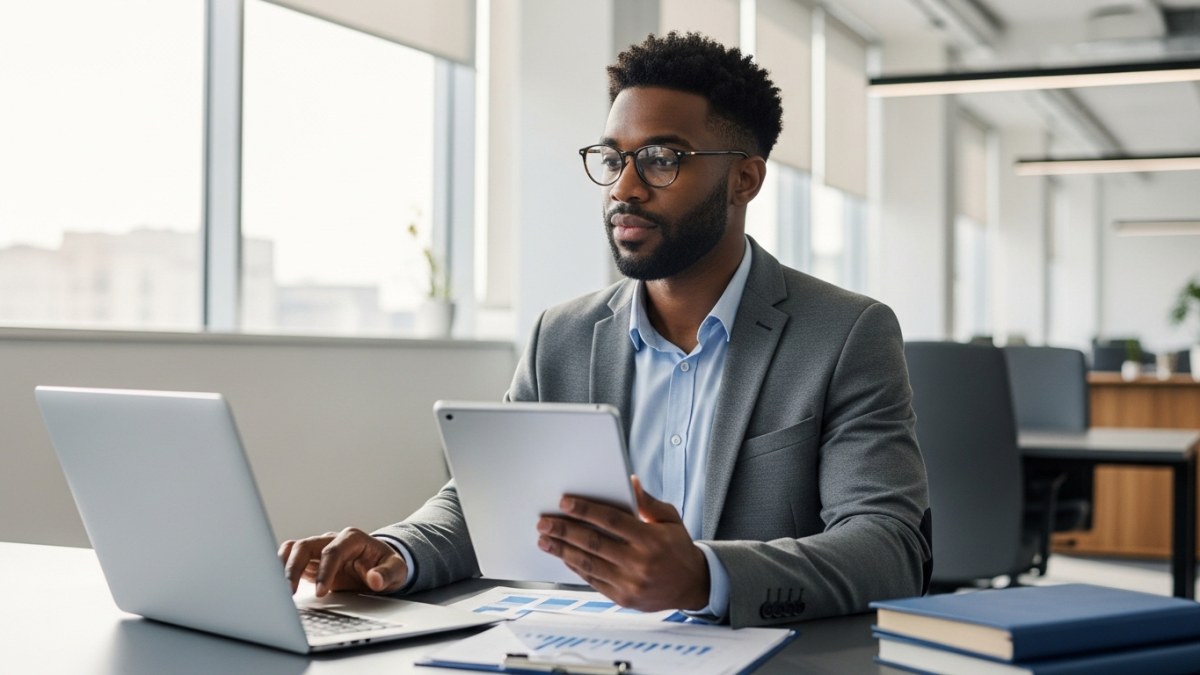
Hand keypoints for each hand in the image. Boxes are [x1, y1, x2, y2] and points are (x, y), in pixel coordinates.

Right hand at [278, 527, 407, 597]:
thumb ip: (387, 574)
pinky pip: (290, 559)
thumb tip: (375, 579)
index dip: (325, 571)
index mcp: (352, 538)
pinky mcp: (311, 560)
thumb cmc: (388, 565)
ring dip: (282, 567)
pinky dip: (281, 569)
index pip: (332, 551)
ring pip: (293, 550)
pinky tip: (277, 585)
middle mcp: (332, 539)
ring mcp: (319, 549)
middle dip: (294, 567)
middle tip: (288, 592)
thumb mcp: (397, 570)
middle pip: (305, 546)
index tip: (321, 592)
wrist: (382, 565)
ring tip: (277, 589)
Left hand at [536, 476, 709, 611]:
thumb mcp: (670, 518)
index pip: (611, 520)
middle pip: (593, 542)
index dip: (585, 510)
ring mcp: (629, 583)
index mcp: (650, 539)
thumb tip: (629, 481)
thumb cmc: (678, 547)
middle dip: (564, 530)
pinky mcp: (623, 598)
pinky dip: (575, 567)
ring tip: (545, 539)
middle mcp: (639, 562)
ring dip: (562, 550)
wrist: (693, 585)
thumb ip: (647, 502)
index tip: (564, 502)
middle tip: (544, 522)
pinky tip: (563, 555)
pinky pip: (592, 580)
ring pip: (588, 563)